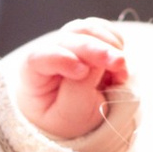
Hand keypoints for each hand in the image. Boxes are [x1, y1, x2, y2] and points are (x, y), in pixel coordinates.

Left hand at [9, 20, 127, 142]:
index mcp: (32, 75)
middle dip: (96, 49)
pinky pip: (102, 30)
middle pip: (68, 38)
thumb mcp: (72, 116)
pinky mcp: (86, 40)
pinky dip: (116, 44)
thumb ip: (80, 88)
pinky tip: (119, 67)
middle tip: (120, 63)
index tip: (82, 72)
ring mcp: (68, 43)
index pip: (39, 58)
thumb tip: (95, 62)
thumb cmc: (67, 122)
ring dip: (109, 45)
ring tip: (121, 73)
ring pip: (86, 29)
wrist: (77, 121)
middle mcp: (48, 52)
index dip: (61, 59)